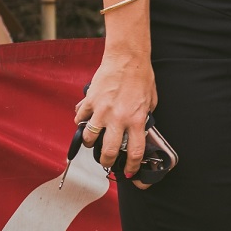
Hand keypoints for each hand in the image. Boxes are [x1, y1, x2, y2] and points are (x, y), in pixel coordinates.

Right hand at [74, 49, 157, 187]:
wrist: (127, 58)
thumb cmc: (141, 77)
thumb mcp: (150, 100)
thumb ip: (144, 117)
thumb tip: (138, 128)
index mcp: (136, 119)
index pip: (134, 151)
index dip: (131, 166)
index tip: (129, 172)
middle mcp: (118, 118)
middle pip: (108, 151)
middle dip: (106, 161)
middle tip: (106, 161)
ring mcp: (101, 110)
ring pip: (89, 138)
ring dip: (90, 142)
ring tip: (93, 140)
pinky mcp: (89, 101)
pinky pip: (80, 119)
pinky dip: (81, 122)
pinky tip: (86, 121)